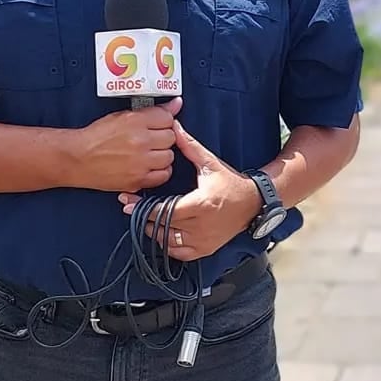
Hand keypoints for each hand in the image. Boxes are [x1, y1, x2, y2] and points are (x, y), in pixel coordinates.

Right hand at [68, 96, 181, 192]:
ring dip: (162, 155)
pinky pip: (163, 175)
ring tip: (149, 154)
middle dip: (163, 138)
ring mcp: (140, 162)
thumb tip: (177, 104)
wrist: (76, 158)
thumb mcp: (122, 116)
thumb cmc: (96, 137)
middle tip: (151, 140)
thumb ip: (152, 111)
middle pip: (170, 138)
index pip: (168, 118)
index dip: (163, 122)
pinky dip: (159, 172)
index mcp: (136, 121)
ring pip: (169, 157)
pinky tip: (149, 167)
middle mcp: (140, 141)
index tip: (157, 126)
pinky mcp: (137, 180)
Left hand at [118, 118, 260, 260]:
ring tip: (147, 218)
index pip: (163, 211)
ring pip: (167, 242)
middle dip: (144, 217)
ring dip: (154, 231)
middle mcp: (201, 226)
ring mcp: (203, 241)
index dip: (143, 207)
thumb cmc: (230, 182)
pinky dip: (168, 244)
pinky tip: (164, 232)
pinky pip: (179, 253)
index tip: (128, 202)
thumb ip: (189, 146)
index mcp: (200, 204)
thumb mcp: (210, 163)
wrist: (253, 202)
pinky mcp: (205, 249)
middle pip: (161, 227)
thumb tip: (174, 127)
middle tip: (132, 208)